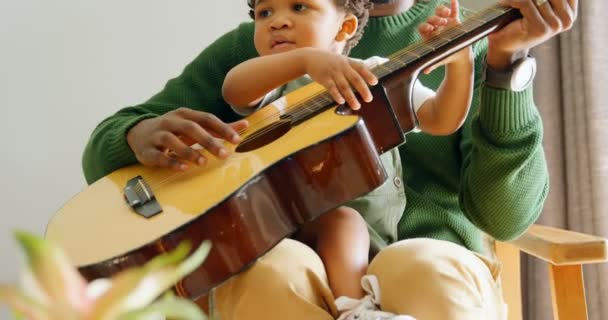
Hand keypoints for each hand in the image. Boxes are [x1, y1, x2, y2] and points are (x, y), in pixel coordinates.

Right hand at [126, 107, 248, 169]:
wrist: (138, 133)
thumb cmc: (174, 130)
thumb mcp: (194, 125)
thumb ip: (219, 127)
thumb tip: (245, 125)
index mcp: (185, 114)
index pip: (206, 119)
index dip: (222, 129)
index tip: (237, 140)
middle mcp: (171, 122)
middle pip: (191, 128)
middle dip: (209, 141)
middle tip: (224, 154)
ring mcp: (158, 135)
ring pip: (173, 141)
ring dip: (189, 152)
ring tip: (204, 163)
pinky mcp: (148, 150)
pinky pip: (160, 156)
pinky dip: (172, 162)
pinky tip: (184, 168)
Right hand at [300, 48, 377, 109]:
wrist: (310, 57)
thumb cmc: (329, 62)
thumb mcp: (342, 60)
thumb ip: (352, 68)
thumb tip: (366, 79)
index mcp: (348, 62)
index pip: (361, 67)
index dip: (368, 75)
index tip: (375, 82)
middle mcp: (342, 66)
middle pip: (355, 78)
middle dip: (363, 89)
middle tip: (369, 99)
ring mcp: (332, 72)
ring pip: (344, 86)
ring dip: (351, 97)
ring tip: (357, 106)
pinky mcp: (324, 78)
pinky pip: (331, 88)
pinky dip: (337, 95)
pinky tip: (341, 101)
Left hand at [418, 0, 472, 73]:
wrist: (460, 56)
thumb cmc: (446, 57)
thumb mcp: (440, 60)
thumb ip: (432, 64)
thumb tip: (425, 71)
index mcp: (429, 35)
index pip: (423, 27)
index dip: (425, 26)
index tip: (430, 28)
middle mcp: (436, 27)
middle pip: (431, 18)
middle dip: (435, 18)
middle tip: (441, 22)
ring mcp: (445, 22)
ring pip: (440, 12)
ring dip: (442, 10)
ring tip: (447, 14)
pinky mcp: (455, 20)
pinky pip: (454, 10)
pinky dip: (453, 5)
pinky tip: (453, 0)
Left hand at [488, 0, 576, 69]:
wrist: (506, 44)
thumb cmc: (520, 23)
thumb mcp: (539, 6)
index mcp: (570, 13)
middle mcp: (566, 20)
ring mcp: (554, 25)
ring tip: (510, 0)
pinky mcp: (540, 28)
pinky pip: (525, 3)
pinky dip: (512, 1)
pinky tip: (505, 3)